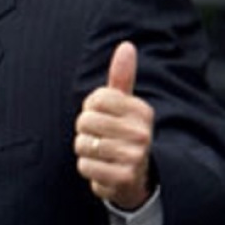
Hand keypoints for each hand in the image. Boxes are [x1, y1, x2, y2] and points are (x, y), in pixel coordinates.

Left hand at [74, 41, 154, 209]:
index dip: (91, 108)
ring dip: (85, 150)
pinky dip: (88, 168)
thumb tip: (127, 45)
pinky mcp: (124, 178)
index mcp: (141, 111)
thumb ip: (122, 76)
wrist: (136, 177)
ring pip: (83, 144)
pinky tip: (102, 168)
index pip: (96, 99)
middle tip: (99, 137)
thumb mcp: (124, 104)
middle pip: (86, 121)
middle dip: (84, 130)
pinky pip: (85, 166)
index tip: (102, 116)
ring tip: (101, 153)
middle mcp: (142, 133)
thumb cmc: (123, 132)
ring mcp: (135, 156)